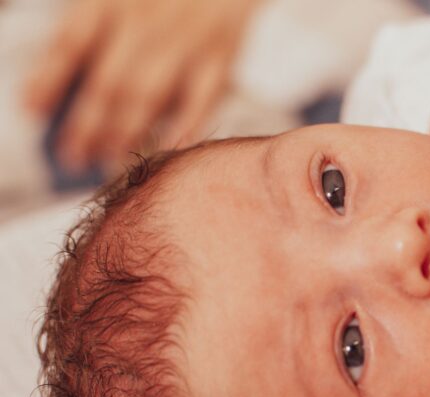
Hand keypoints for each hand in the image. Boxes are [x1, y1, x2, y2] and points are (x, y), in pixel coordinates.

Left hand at [23, 0, 261, 170]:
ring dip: (126, 133)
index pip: (72, 43)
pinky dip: (185, 127)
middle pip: (108, 82)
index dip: (49, 79)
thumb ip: (90, 22)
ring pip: (148, 96)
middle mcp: (144, 22)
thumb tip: (60, 79)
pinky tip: (169, 148)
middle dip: (87, 125)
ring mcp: (184, 42)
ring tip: (109, 162)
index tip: (31, 111)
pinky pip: (200, 100)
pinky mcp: (219, 57)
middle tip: (72, 158)